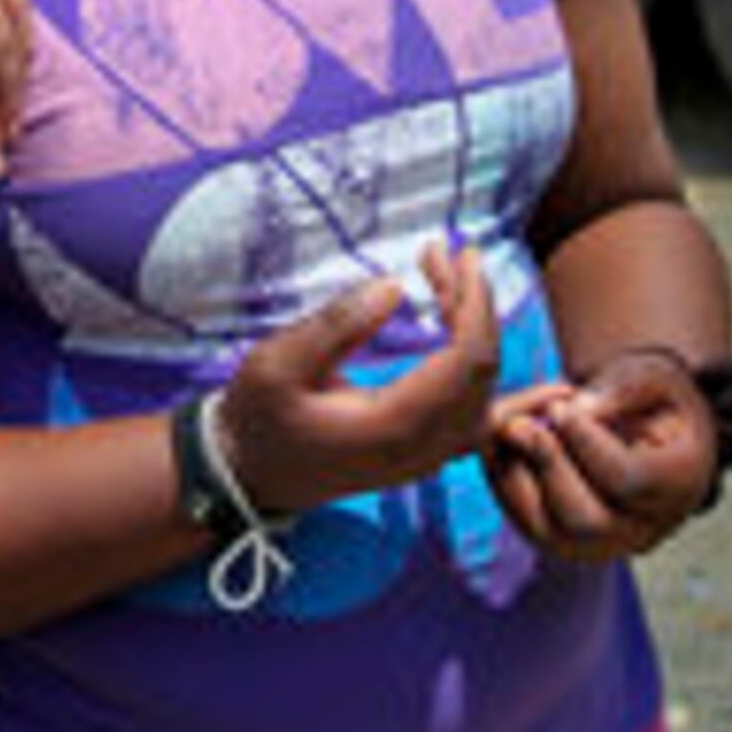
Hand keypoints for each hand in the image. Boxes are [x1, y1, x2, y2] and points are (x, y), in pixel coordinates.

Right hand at [214, 241, 500, 513]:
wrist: (249, 477)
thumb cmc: (258, 420)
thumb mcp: (276, 365)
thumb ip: (335, 326)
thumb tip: (395, 285)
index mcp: (392, 428)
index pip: (465, 362)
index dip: (474, 304)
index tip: (464, 255)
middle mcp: (421, 449)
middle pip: (481, 370)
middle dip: (474, 303)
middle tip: (447, 254)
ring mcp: (426, 457)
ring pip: (482, 387)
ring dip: (473, 326)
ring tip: (444, 275)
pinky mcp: (422, 452)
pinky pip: (470, 404)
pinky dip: (469, 355)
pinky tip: (452, 317)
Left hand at [483, 346, 714, 562]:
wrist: (648, 425)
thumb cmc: (654, 397)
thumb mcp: (654, 376)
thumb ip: (624, 389)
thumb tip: (577, 409)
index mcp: (680, 484)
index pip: (628, 481)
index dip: (586, 444)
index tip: (560, 406)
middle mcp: (645, 529)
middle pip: (586, 521)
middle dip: (546, 467)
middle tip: (519, 423)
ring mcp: (604, 543)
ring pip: (548, 533)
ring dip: (515, 479)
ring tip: (508, 427)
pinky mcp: (567, 541)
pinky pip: (528, 526)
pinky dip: (506, 486)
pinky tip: (503, 445)